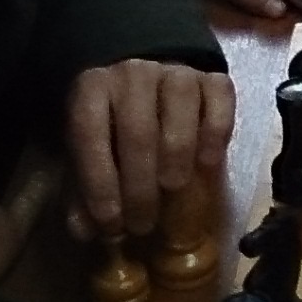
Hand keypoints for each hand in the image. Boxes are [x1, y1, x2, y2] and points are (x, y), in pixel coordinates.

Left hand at [65, 59, 235, 239]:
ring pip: (179, 105)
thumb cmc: (113, 129)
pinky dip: (216, 131)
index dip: (98, 181)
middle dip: (140, 185)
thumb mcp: (88, 155)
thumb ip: (82, 191)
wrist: (150, 85)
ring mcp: (174, 71)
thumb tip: (85, 231)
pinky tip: (208, 162)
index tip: (110, 222)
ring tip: (172, 189)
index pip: (89, 133)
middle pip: (137, 129)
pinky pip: (218, 97)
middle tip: (143, 224)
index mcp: (92, 89)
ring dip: (177, 154)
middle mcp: (131, 73)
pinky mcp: (211, 76)